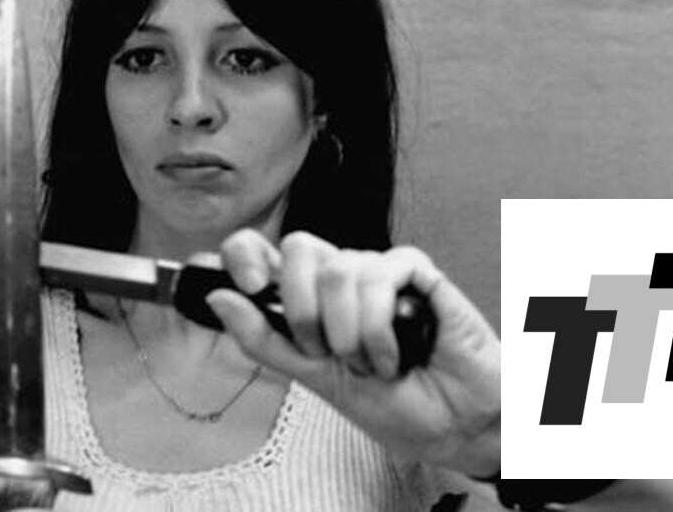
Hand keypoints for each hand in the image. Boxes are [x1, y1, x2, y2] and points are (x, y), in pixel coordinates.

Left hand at [207, 229, 500, 475]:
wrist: (454, 427)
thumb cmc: (396, 404)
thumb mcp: (316, 380)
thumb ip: (266, 340)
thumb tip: (218, 297)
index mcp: (310, 299)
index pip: (265, 251)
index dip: (246, 255)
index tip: (247, 286)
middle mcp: (341, 279)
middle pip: (299, 245)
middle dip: (301, 306)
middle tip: (322, 349)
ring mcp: (379, 272)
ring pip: (338, 268)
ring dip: (349, 333)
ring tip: (371, 364)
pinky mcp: (417, 273)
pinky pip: (382, 272)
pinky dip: (379, 324)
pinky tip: (392, 353)